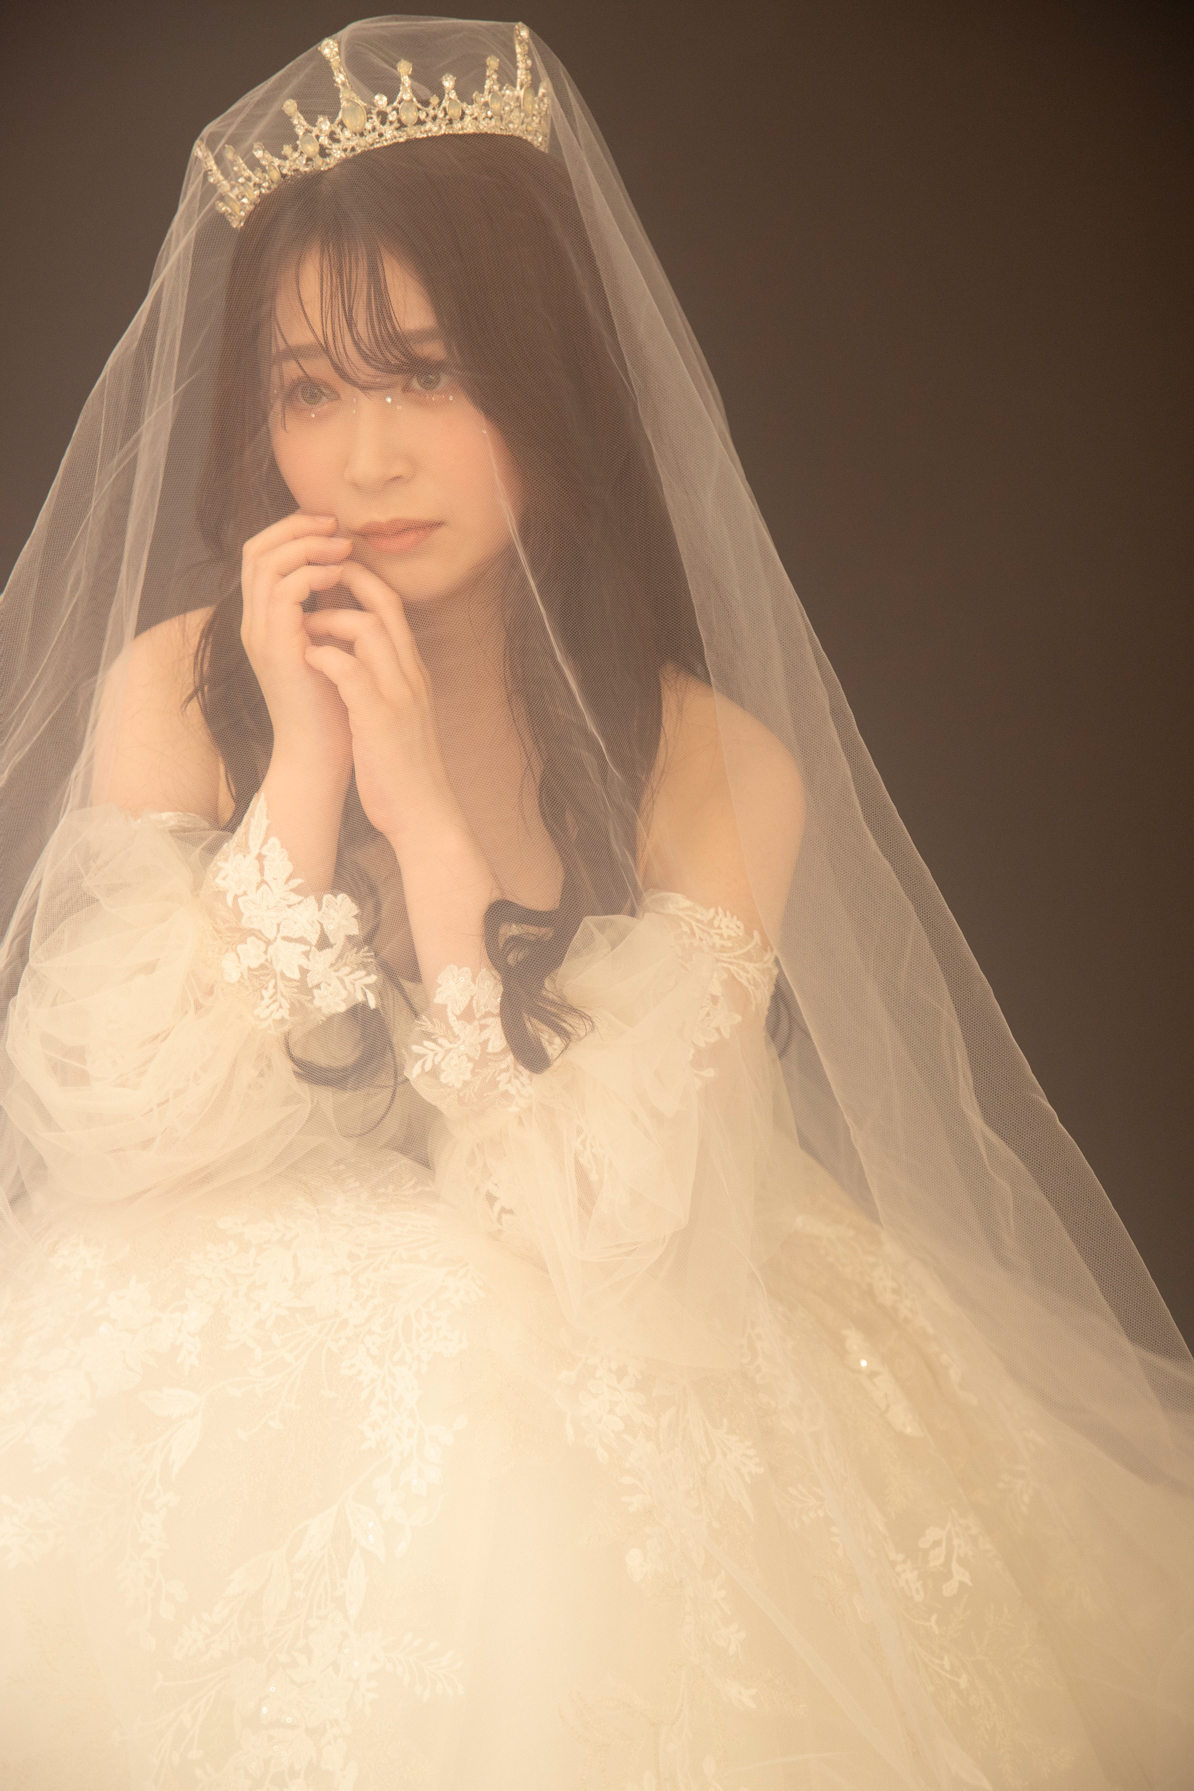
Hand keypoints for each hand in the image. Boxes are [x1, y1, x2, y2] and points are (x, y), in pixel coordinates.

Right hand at [240, 511, 354, 788]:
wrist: (320, 754)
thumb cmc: (332, 706)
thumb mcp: (326, 648)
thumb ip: (324, 613)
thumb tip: (344, 575)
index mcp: (264, 621)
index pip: (262, 556)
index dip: (293, 532)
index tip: (332, 528)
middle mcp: (254, 624)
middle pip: (256, 549)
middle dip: (297, 527)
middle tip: (336, 525)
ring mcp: (260, 635)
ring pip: (267, 562)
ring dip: (307, 545)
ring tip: (342, 548)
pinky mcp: (276, 647)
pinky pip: (284, 591)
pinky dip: (312, 574)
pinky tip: (339, 577)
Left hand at [300, 558, 464, 852]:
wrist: (422, 815)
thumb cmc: (400, 769)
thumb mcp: (396, 716)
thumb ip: (381, 683)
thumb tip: (351, 657)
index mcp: (412, 673)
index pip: (393, 606)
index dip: (362, 580)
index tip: (329, 574)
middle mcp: (410, 676)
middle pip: (385, 604)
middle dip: (347, 580)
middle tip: (312, 577)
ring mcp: (398, 695)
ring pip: (368, 629)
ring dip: (330, 620)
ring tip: (304, 629)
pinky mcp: (380, 720)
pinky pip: (351, 671)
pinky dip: (325, 657)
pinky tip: (307, 660)